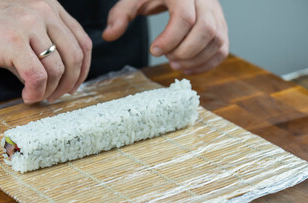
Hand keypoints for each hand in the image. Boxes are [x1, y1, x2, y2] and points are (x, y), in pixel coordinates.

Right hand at [0, 0, 91, 102]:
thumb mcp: (26, 30)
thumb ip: (46, 50)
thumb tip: (60, 81)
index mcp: (52, 8)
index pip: (83, 42)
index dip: (83, 69)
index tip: (74, 85)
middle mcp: (44, 12)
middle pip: (75, 57)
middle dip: (70, 83)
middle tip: (57, 96)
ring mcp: (29, 24)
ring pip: (58, 69)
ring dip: (51, 91)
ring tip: (38, 96)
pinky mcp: (12, 40)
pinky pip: (37, 76)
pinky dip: (36, 92)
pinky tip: (27, 96)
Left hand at [102, 0, 228, 73]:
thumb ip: (120, 15)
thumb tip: (108, 36)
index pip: (184, 17)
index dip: (170, 39)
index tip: (154, 51)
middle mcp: (205, 0)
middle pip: (207, 30)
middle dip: (186, 51)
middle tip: (168, 59)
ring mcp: (217, 13)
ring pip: (217, 40)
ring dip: (196, 60)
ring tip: (175, 64)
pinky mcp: (221, 26)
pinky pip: (223, 48)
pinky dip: (208, 63)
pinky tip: (188, 67)